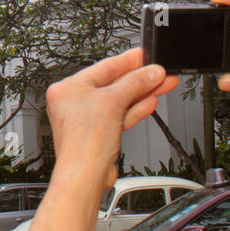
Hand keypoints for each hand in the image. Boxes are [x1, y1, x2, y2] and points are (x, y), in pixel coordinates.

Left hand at [45, 48, 178, 183]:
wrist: (85, 175)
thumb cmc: (83, 142)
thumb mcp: (113, 101)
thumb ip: (135, 83)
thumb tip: (151, 72)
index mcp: (67, 88)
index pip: (103, 67)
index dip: (127, 60)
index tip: (145, 55)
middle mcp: (74, 102)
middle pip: (113, 84)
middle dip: (139, 79)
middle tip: (159, 71)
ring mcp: (87, 119)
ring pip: (119, 100)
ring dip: (141, 93)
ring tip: (161, 84)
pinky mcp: (99, 133)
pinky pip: (119, 115)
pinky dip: (134, 109)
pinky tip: (150, 101)